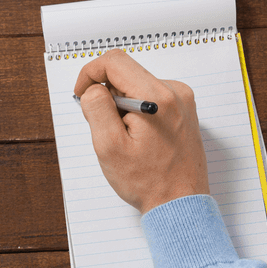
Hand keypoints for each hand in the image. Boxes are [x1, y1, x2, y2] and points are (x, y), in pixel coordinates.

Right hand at [73, 49, 208, 213]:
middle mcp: (174, 93)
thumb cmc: (148, 181)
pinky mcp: (183, 110)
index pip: (114, 62)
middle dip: (107, 96)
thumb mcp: (109, 146)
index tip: (83, 95)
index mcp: (157, 97)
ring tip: (127, 138)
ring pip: (136, 85)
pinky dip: (136, 111)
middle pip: (125, 73)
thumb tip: (93, 88)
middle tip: (107, 128)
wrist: (181, 205)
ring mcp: (182, 101)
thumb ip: (97, 108)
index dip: (90, 74)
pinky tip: (139, 138)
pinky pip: (149, 97)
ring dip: (122, 106)